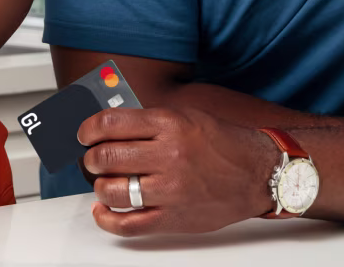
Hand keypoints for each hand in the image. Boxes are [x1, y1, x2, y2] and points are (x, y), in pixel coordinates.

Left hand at [78, 105, 274, 235]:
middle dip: (91, 158)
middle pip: (107, 156)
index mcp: (169, 124)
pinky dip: (107, 219)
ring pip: (112, 190)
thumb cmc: (223, 143)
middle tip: (92, 159)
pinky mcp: (174, 218)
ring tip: (103, 181)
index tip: (85, 134)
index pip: (111, 123)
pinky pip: (128, 225)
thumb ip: (149, 122)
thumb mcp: (186, 117)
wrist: (258, 173)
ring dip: (99, 186)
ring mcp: (170, 189)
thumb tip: (111, 127)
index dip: (89, 128)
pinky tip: (103, 211)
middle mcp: (168, 155)